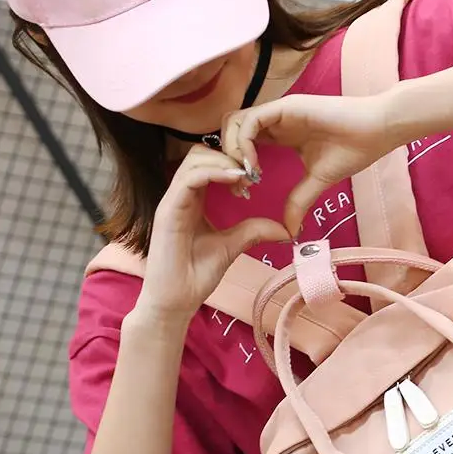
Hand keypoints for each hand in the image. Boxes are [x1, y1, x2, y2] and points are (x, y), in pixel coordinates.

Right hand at [139, 144, 289, 320]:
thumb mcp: (232, 246)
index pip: (208, 163)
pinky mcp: (168, 211)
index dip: (232, 162)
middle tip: (253, 174)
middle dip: (229, 156)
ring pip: (194, 160)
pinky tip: (235, 180)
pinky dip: (213, 173)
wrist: (175, 300)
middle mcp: (180, 196)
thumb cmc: (196, 275)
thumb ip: (253, 231)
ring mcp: (172, 201)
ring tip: (246, 177)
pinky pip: (188, 180)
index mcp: (193, 200)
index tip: (255, 176)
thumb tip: (284, 229)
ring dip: (223, 162)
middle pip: (200, 153)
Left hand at [221, 93, 399, 236]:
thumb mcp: (319, 180)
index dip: (238, 166)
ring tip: (246, 175)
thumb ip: (300, 200)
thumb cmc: (354, 149)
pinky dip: (244, 143)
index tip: (245, 191)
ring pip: (234, 122)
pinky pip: (250, 121)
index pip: (244, 143)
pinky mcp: (285, 107)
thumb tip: (290, 231)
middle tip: (239, 184)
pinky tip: (255, 165)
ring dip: (232, 150)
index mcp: (280, 133)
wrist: (377, 130)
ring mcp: (278, 112)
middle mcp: (274, 120)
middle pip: (231, 130)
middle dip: (227, 158)